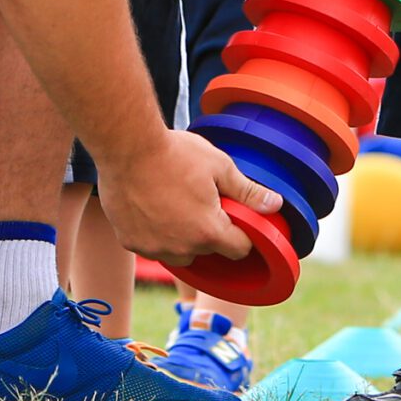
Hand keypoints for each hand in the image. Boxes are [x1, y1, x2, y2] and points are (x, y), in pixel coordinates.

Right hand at [95, 128, 282, 264]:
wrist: (126, 146)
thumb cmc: (174, 153)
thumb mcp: (218, 166)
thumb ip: (247, 191)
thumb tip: (274, 205)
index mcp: (208, 232)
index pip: (239, 249)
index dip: (242, 234)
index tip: (234, 217)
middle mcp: (181, 248)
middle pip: (207, 251)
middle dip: (210, 232)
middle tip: (201, 201)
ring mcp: (153, 248)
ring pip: (178, 254)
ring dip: (182, 238)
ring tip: (175, 205)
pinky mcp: (131, 243)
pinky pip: (151, 246)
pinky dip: (155, 234)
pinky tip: (152, 207)